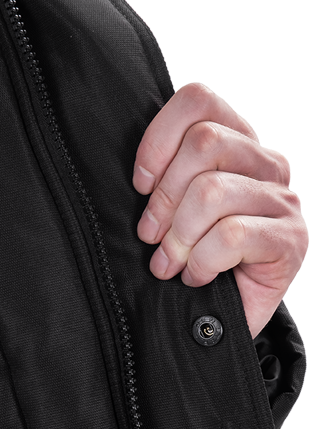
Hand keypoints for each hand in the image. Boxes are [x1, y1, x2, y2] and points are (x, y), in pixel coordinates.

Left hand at [133, 83, 307, 337]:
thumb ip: (163, 180)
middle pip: (204, 145)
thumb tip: (138, 175)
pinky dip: (202, 262)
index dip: (158, 140)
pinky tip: (198, 277)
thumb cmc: (193, 266)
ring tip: (172, 264)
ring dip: (180, 237)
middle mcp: (264, 167)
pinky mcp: (290, 240)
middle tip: (152, 237)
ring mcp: (282, 202)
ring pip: (212, 192)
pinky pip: (230, 236)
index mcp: (236, 147)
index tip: (141, 185)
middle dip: (164, 198)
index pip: (198, 103)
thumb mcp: (170, 215)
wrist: (219, 326)